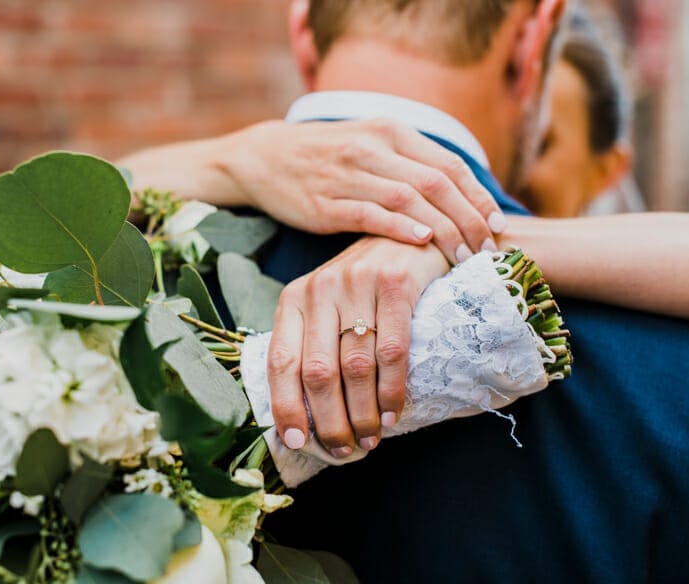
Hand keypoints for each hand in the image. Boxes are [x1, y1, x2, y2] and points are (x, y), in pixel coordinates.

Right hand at [226, 119, 506, 263]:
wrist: (265, 157)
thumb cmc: (328, 157)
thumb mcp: (371, 144)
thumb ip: (411, 163)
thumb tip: (462, 196)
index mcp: (391, 132)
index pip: (449, 165)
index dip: (479, 197)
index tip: (498, 227)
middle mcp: (373, 148)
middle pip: (437, 183)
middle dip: (469, 219)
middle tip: (486, 250)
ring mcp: (347, 175)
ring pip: (409, 199)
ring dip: (443, 229)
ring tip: (462, 256)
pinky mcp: (325, 203)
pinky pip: (370, 214)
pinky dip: (400, 227)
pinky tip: (423, 241)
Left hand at [267, 236, 448, 455]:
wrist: (409, 238)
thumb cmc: (364, 286)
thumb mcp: (327, 307)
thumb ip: (312, 348)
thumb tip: (305, 416)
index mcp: (294, 299)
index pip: (280, 360)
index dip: (285, 405)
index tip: (297, 441)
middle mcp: (320, 289)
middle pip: (317, 371)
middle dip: (329, 421)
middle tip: (343, 450)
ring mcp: (357, 285)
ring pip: (354, 367)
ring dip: (363, 413)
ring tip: (371, 439)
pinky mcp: (394, 285)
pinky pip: (391, 352)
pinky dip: (391, 390)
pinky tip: (394, 413)